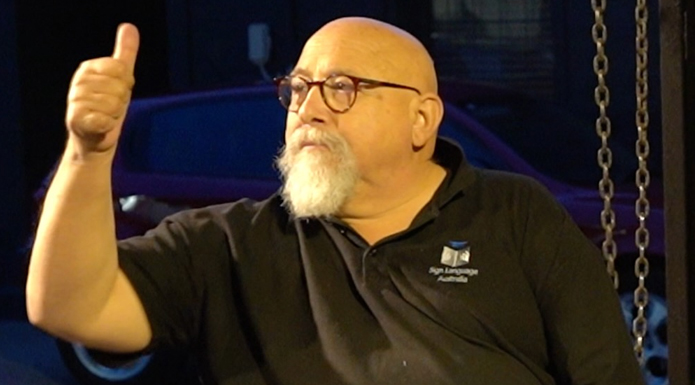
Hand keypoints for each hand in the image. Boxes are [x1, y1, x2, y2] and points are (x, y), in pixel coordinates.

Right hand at [65, 23, 139, 154]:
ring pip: (114, 105)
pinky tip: (100, 127)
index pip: (121, 68)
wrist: (95, 140)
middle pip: (120, 87)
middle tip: (111, 108)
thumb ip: (124, 53)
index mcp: (88, 68)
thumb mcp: (120, 78)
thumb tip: (129, 26)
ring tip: (104, 117)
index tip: (118, 91)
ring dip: (115, 115)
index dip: (126, 83)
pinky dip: (108, 126)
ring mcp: (74, 101)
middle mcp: (78, 82)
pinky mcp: (75, 121)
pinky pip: (104, 120)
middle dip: (121, 101)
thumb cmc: (108, 107)